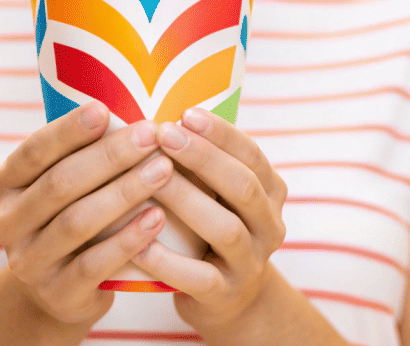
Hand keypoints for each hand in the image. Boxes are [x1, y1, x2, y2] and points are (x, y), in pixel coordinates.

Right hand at [0, 101, 173, 324]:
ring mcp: (29, 261)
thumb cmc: (74, 218)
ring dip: (124, 193)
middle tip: (151, 136)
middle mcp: (9, 221)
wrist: (61, 292)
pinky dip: (127, 239)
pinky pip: (93, 264)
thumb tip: (132, 109)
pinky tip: (158, 218)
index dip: (68, 131)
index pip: (34, 151)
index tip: (104, 109)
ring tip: (163, 170)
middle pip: (60, 183)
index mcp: (7, 184)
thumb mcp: (67, 187)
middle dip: (109, 157)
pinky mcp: (56, 294)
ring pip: (76, 221)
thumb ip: (83, 155)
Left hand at [131, 108, 287, 328]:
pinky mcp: (225, 296)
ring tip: (150, 177)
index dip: (221, 134)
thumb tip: (154, 110)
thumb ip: (201, 162)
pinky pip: (199, 278)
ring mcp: (250, 264)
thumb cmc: (209, 231)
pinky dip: (168, 261)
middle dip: (203, 157)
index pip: (252, 155)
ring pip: (225, 229)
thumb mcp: (219, 195)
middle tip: (163, 134)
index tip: (185, 112)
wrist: (226, 300)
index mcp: (270, 193)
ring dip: (186, 200)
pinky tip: (139, 243)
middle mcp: (269, 226)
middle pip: (242, 186)